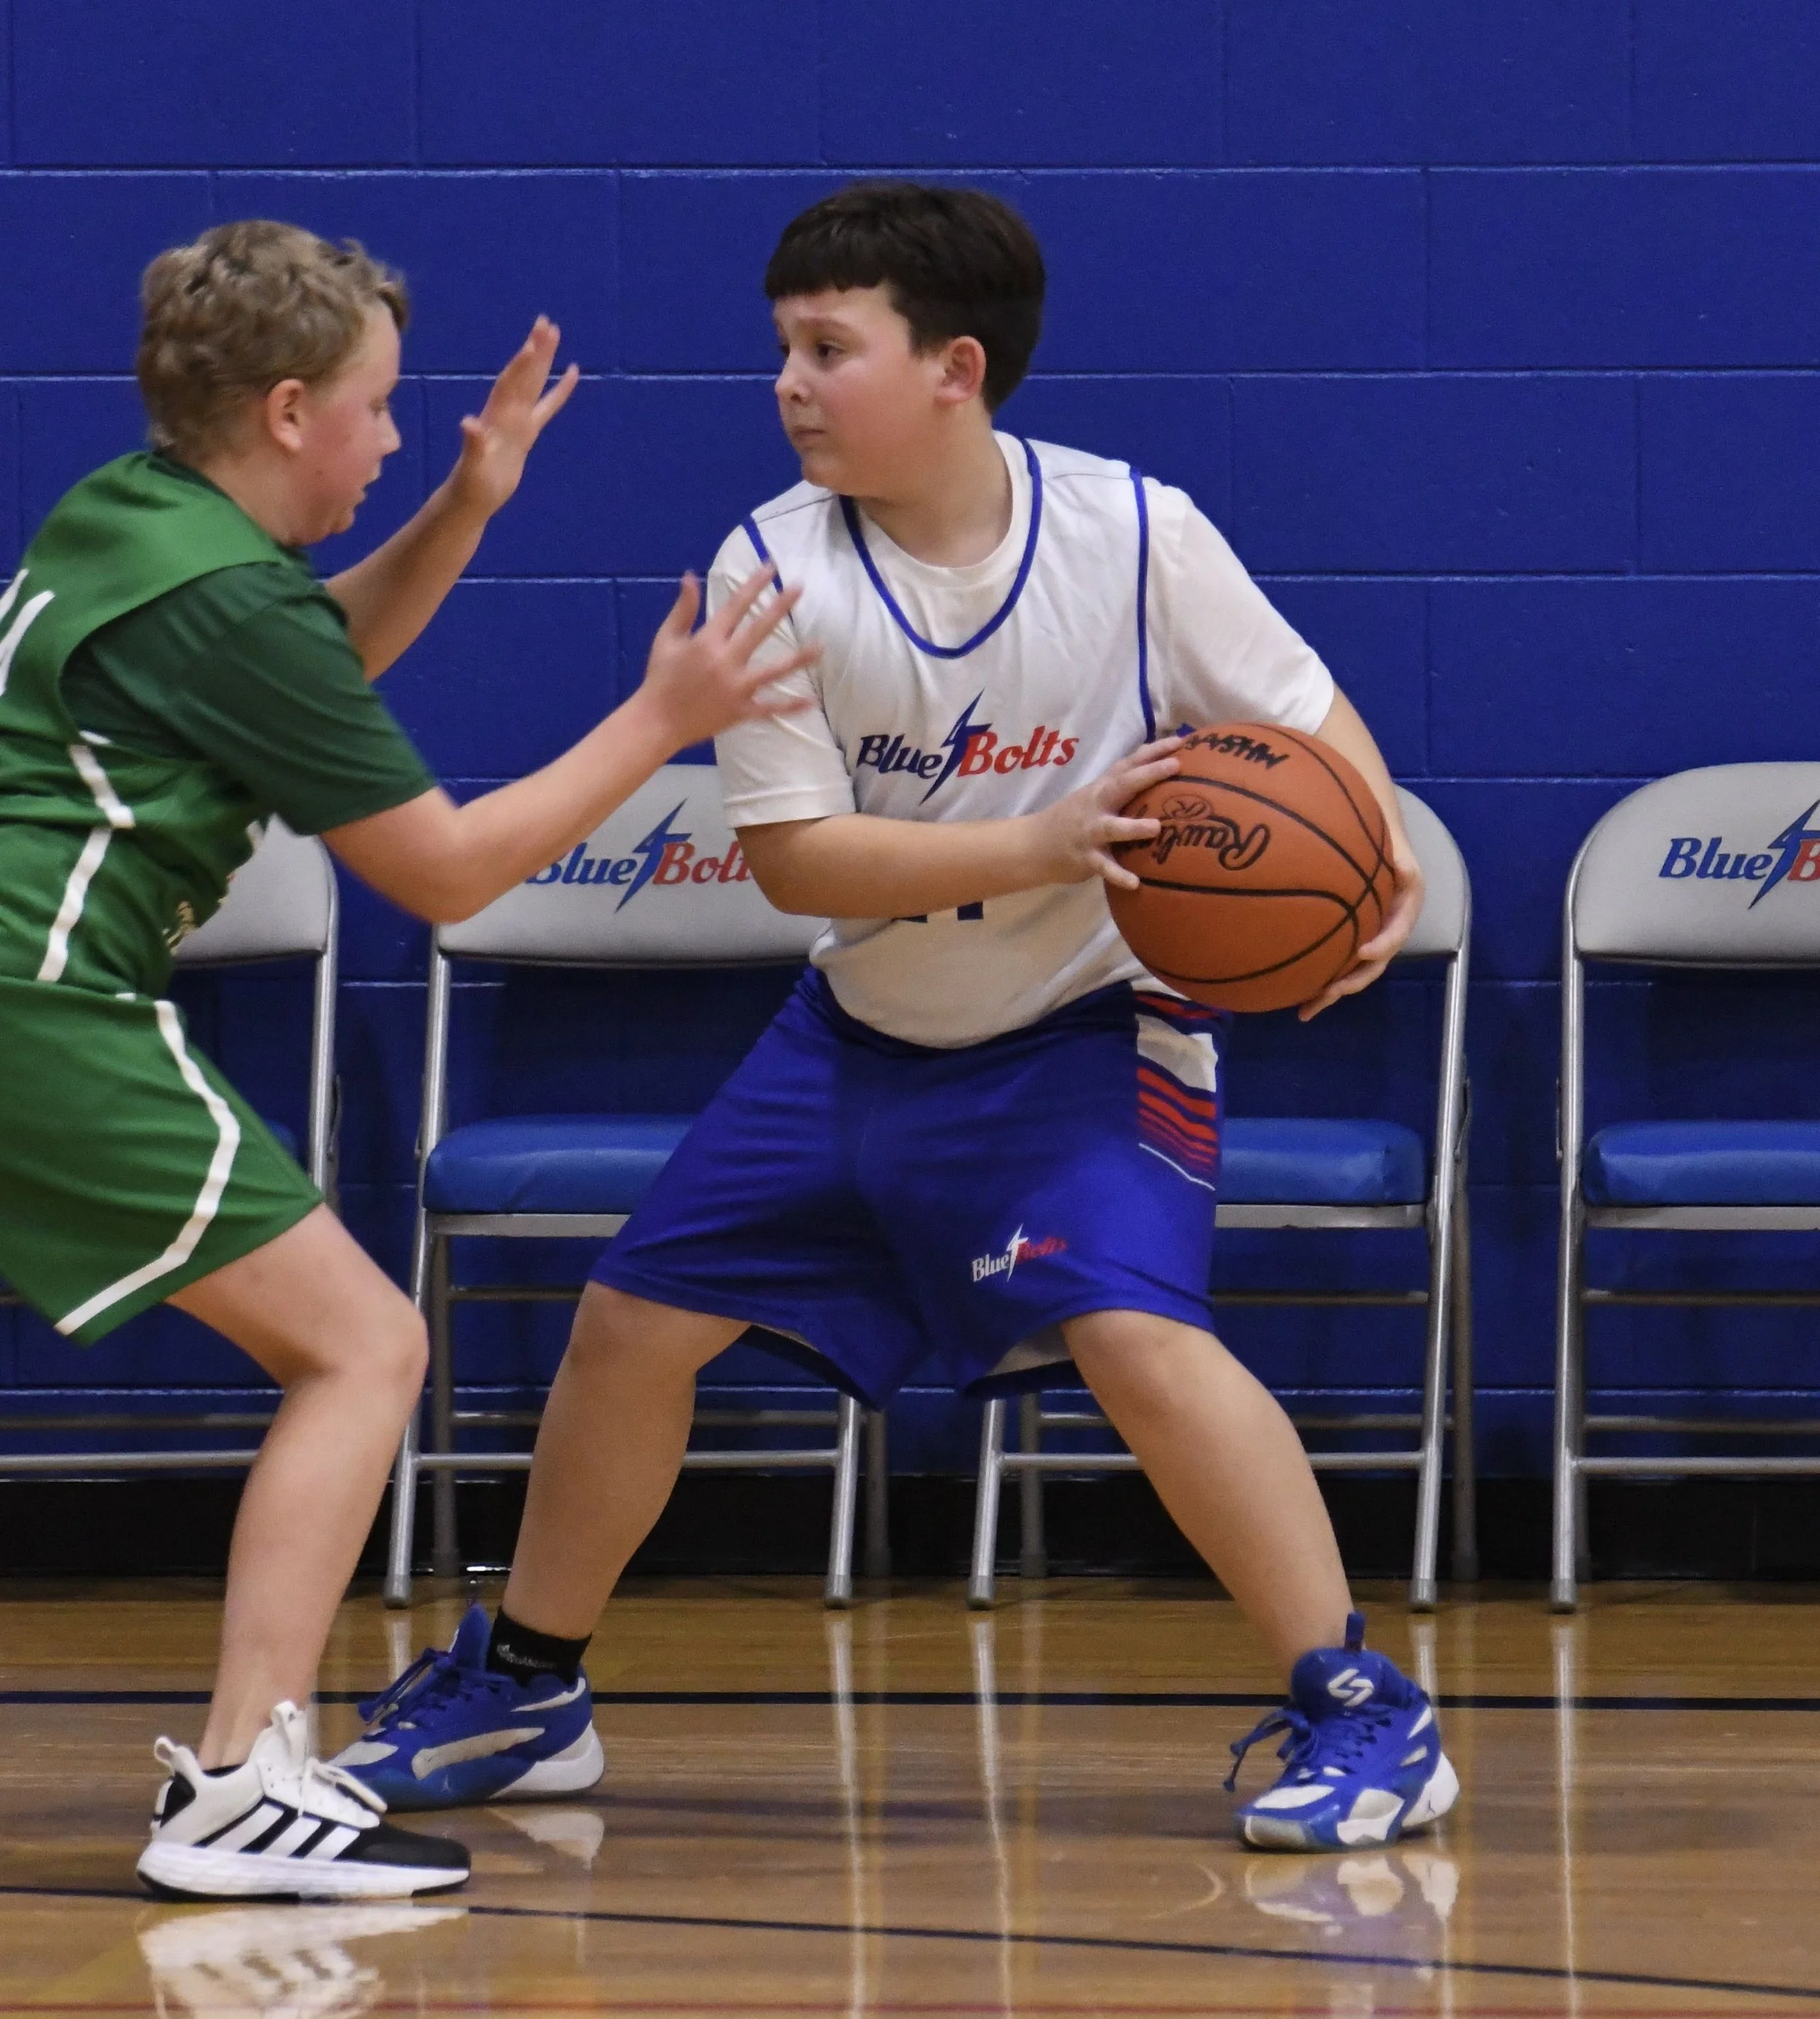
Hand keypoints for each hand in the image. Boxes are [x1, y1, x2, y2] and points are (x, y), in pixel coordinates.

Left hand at [447, 317, 579, 518]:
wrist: (472, 498)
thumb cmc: (471, 486)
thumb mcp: (472, 467)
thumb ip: (472, 444)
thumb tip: (469, 424)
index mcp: (498, 419)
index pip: (512, 386)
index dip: (522, 366)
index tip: (533, 343)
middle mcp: (508, 414)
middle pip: (525, 375)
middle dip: (536, 350)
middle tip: (546, 323)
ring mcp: (518, 421)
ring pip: (534, 383)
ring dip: (544, 359)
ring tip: (554, 332)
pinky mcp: (527, 432)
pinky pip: (548, 405)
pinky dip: (560, 390)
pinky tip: (571, 374)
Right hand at [633, 565, 819, 752]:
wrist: (657, 722)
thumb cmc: (660, 677)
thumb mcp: (666, 639)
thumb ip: (683, 609)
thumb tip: (690, 576)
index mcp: (707, 641)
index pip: (735, 606)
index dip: (754, 584)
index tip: (770, 567)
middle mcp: (726, 661)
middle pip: (759, 629)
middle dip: (780, 607)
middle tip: (799, 588)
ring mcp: (737, 688)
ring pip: (774, 671)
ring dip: (799, 659)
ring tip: (821, 646)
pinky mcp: (741, 711)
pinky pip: (770, 709)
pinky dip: (791, 707)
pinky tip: (812, 701)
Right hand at [1026, 738, 1182, 889]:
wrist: (1033, 844)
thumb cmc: (1074, 819)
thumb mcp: (1096, 797)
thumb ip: (1123, 788)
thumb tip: (1162, 775)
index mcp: (1102, 787)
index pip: (1129, 763)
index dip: (1154, 751)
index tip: (1181, 740)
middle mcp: (1096, 804)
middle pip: (1122, 785)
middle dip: (1148, 774)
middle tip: (1175, 766)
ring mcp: (1089, 831)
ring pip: (1112, 827)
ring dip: (1133, 827)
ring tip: (1156, 827)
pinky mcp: (1085, 857)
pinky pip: (1103, 867)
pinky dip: (1118, 874)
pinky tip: (1135, 883)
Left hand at [1297, 831, 1425, 1020]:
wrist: (1375, 841)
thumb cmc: (1386, 844)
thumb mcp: (1399, 849)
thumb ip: (1401, 862)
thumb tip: (1403, 868)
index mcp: (1403, 914)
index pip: (1396, 935)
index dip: (1382, 946)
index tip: (1361, 951)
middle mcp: (1387, 933)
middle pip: (1372, 966)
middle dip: (1350, 983)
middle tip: (1328, 994)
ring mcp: (1368, 941)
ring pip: (1353, 973)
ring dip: (1331, 992)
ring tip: (1306, 1010)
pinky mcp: (1350, 943)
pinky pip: (1338, 965)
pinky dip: (1320, 980)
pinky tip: (1296, 994)